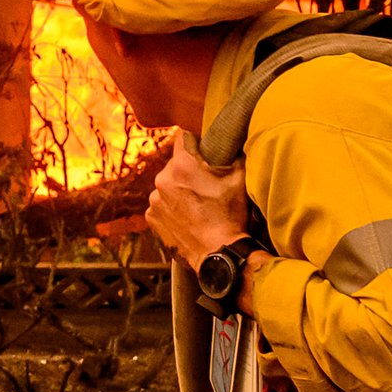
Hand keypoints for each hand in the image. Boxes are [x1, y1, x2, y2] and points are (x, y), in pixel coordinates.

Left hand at [144, 132, 251, 272]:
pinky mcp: (151, 218)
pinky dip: (171, 208)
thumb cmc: (230, 216)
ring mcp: (154, 200)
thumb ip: (232, 154)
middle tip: (206, 186)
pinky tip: (188, 218)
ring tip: (197, 205)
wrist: (218, 254)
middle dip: (188, 171)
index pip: (184, 138)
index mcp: (182, 165)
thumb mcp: (239, 178)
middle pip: (175, 164)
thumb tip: (231, 142)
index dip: (197, 143)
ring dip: (178, 190)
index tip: (204, 151)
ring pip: (167, 185)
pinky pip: (161, 205)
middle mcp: (162, 179)